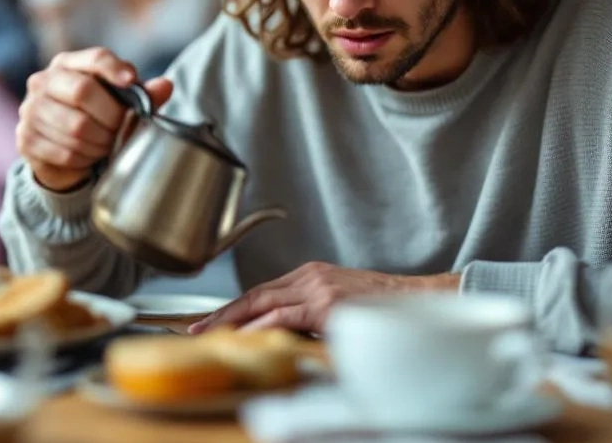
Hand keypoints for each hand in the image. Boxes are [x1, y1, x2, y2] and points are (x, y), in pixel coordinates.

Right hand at [16, 47, 173, 190]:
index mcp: (68, 64)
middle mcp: (43, 81)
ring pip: (76, 127)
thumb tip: (166, 86)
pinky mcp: (25, 138)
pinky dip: (84, 158)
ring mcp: (30, 109)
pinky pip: (64, 151)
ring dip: (100, 142)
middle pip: (83, 91)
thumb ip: (144, 95)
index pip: (94, 57)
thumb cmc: (96, 118)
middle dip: (111, 116)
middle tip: (121, 129)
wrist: (60, 152)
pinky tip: (88, 156)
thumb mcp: (121, 104)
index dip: (114, 68)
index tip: (132, 81)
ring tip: (107, 144)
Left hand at [188, 262, 459, 334]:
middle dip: (222, 313)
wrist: (416, 302)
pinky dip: (262, 325)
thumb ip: (307, 314)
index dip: (232, 307)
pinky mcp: (328, 305)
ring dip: (235, 320)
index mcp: (311, 275)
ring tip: (211, 335)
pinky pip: (286, 316)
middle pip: (255, 294)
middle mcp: (311, 276)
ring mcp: (319, 288)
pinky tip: (245, 335)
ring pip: (265, 303)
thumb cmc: (380, 308)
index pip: (262, 291)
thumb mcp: (337, 304)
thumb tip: (278, 333)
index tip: (208, 321)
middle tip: (195, 329)